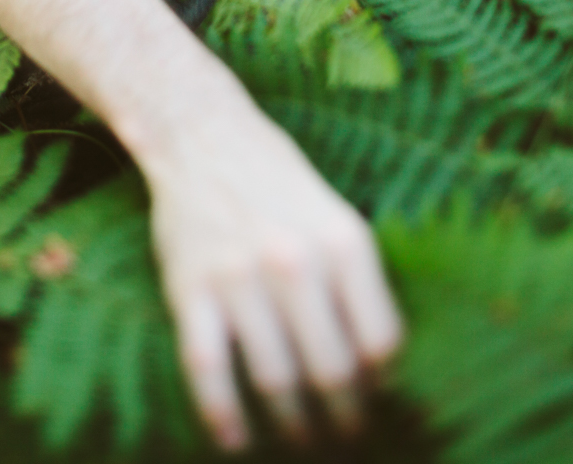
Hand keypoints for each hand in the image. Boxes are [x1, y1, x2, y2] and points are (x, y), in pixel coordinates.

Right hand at [136, 101, 402, 449]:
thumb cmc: (279, 186)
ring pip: (275, 379)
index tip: (375, 399)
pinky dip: (223, 415)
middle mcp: (297, 261)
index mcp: (345, 243)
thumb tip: (379, 368)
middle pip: (333, 371)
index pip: (381, 343)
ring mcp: (240, 277)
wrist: (204, 140)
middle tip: (344, 437)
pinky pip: (208, 369)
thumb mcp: (337, 219)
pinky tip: (235, 441)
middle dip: (343, 419)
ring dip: (291, 425)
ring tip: (301, 440)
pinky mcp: (191, 289)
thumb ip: (358, 284)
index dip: (382, 384)